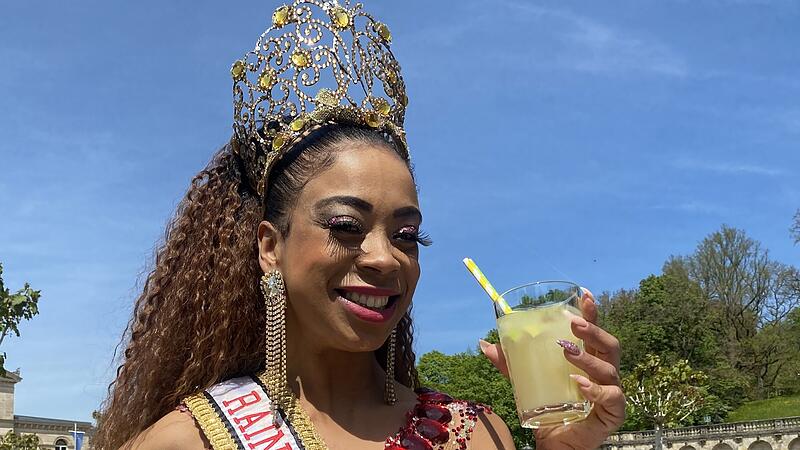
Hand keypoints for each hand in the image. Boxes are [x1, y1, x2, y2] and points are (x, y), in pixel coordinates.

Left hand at [479, 288, 624, 449]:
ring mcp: (610, 392)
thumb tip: (484, 344)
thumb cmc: (548, 407)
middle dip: (594, 330)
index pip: (594, 332)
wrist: (554, 442)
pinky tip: (579, 383)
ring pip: (609, 368)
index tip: (585, 294)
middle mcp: (603, 373)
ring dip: (587, 357)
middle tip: (574, 324)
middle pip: (610, 345)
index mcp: (588, 359)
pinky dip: (596, 390)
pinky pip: (612, 398)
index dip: (592, 312)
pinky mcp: (612, 413)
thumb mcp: (525, 381)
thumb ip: (509, 363)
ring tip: (566, 350)